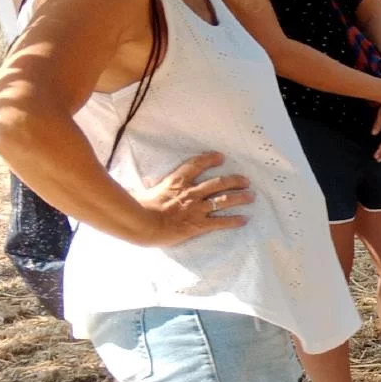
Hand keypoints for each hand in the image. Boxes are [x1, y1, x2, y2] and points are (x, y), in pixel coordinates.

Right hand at [133, 152, 252, 244]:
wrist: (142, 224)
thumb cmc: (137, 208)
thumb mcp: (139, 191)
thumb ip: (141, 187)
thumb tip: (129, 188)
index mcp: (176, 182)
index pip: (195, 165)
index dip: (209, 160)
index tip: (221, 157)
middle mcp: (190, 193)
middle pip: (218, 183)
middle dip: (234, 180)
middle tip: (246, 180)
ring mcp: (196, 209)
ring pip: (224, 200)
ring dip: (240, 198)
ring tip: (251, 196)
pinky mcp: (199, 224)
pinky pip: (220, 222)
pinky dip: (234, 221)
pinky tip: (244, 220)